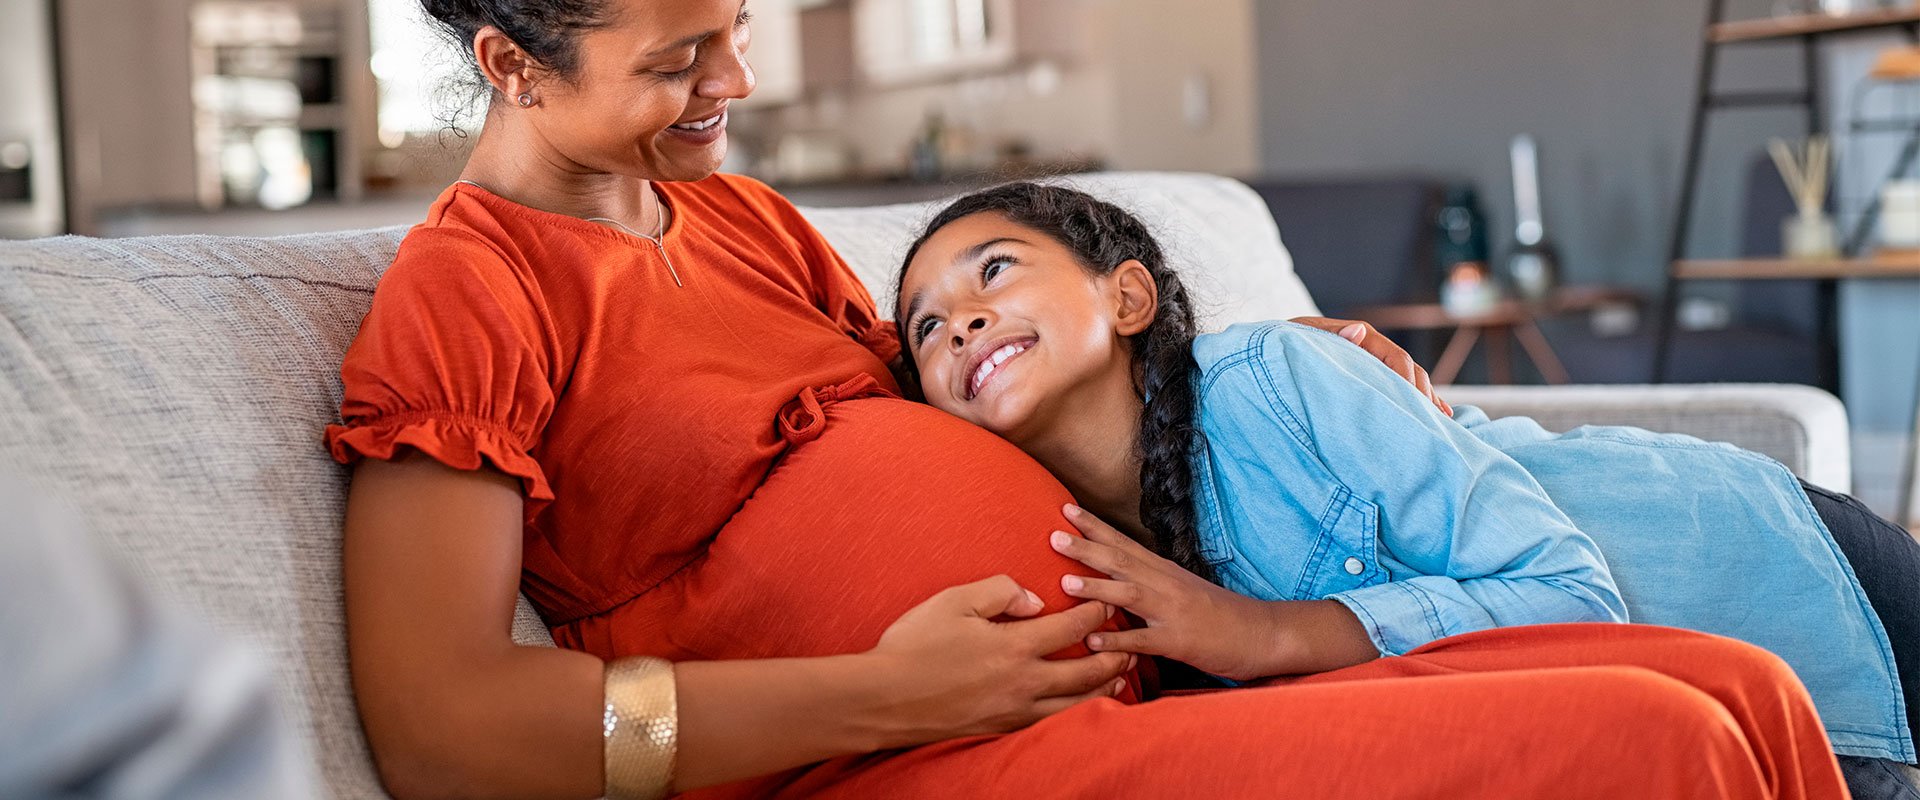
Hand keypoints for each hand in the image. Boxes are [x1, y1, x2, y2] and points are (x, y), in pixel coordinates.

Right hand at [863, 574, 1134, 748]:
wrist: (884, 699)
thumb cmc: (914, 645)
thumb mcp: (953, 601)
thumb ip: (999, 591)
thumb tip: (1033, 599)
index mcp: (1014, 646)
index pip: (1072, 627)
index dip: (1095, 612)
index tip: (1107, 602)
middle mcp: (1024, 681)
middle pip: (1086, 670)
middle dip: (1114, 654)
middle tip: (1131, 643)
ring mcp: (1015, 709)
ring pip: (1076, 702)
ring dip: (1104, 687)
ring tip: (1120, 676)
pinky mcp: (1003, 728)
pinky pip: (1053, 721)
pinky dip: (1077, 710)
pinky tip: (1080, 705)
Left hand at [1048, 506, 1282, 680]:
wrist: (1263, 633)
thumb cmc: (1219, 615)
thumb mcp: (1181, 591)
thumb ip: (1149, 584)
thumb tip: (1116, 579)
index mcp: (1164, 572)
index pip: (1124, 543)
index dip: (1094, 526)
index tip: (1065, 509)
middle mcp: (1166, 585)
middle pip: (1121, 560)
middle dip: (1086, 546)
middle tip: (1052, 535)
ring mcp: (1173, 612)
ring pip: (1130, 594)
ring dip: (1097, 587)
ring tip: (1065, 581)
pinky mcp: (1181, 641)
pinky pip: (1145, 640)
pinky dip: (1119, 640)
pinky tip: (1094, 641)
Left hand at [1289, 316, 1451, 415]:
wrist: (1268, 353)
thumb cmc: (1281, 345)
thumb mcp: (1300, 337)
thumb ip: (1329, 336)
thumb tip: (1359, 332)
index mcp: (1358, 337)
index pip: (1394, 356)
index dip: (1406, 379)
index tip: (1415, 402)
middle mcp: (1370, 348)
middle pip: (1407, 369)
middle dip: (1422, 392)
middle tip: (1435, 418)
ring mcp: (1370, 363)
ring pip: (1406, 380)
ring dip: (1424, 399)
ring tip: (1443, 421)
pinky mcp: (1366, 378)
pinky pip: (1395, 389)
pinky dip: (1414, 402)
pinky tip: (1433, 416)